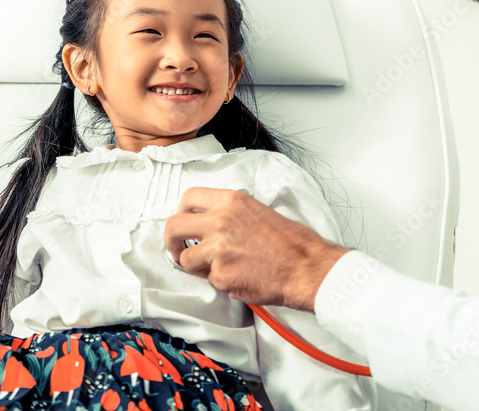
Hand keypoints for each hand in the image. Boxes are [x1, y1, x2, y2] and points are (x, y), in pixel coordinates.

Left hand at [164, 187, 351, 311]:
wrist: (306, 267)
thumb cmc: (292, 243)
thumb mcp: (259, 211)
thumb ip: (231, 213)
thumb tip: (209, 222)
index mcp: (232, 201)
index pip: (189, 197)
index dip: (181, 212)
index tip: (183, 224)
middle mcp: (221, 221)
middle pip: (173, 226)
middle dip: (171, 241)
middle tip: (178, 250)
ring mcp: (218, 249)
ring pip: (185, 259)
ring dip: (196, 267)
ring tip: (217, 268)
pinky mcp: (221, 275)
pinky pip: (208, 280)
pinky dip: (220, 282)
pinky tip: (239, 276)